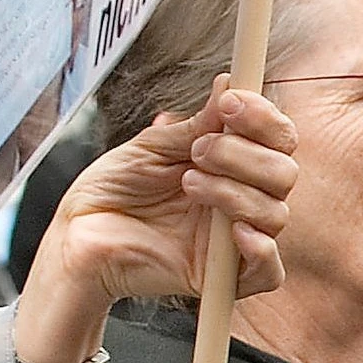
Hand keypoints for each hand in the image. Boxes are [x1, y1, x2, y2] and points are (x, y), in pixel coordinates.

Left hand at [10, 80, 297, 362]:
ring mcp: (233, 239)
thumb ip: (196, 124)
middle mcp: (240, 198)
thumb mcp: (151, 148)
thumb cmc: (111, 191)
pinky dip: (260, 250)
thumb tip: (231, 84)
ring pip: (275, 214)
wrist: (77, 236)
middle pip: (284, 173)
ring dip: (234, 192)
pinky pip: (269, 271)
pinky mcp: (223, 278)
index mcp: (230, 163)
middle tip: (198, 151)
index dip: (264, 117)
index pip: (277, 138)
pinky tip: (235, 232)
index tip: (231, 102)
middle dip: (244, 154)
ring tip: (188, 184)